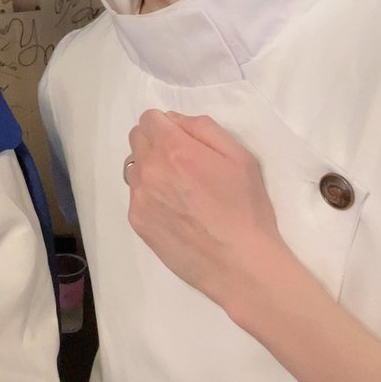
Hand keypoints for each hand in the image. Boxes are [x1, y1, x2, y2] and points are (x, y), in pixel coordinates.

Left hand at [125, 110, 290, 309]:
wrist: (239, 263)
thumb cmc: (246, 207)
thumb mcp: (239, 156)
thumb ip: (203, 128)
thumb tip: (175, 120)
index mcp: (173, 149)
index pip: (149, 118)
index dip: (166, 125)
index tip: (182, 139)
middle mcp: (149, 169)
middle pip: (137, 139)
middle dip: (156, 142)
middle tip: (182, 162)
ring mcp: (139, 197)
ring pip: (134, 168)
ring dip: (150, 168)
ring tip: (179, 189)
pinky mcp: (137, 222)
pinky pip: (136, 195)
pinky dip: (150, 196)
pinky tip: (176, 212)